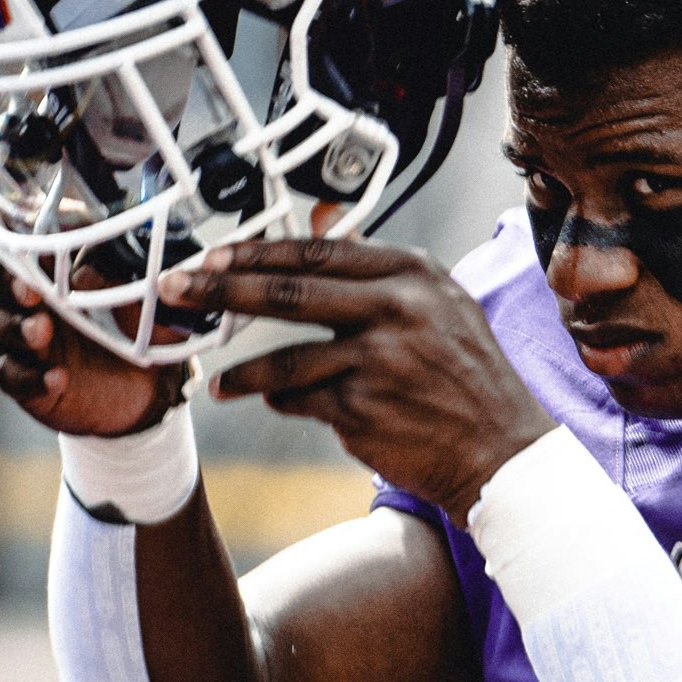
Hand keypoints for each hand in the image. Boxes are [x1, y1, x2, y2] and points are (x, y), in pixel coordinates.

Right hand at [0, 224, 186, 436]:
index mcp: (45, 264)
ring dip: (17, 326)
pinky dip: (31, 376)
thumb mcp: (139, 288)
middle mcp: (24, 297)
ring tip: (43, 331)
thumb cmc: (135, 322)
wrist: (146, 385)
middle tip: (31, 290)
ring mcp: (21, 339)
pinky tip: (58, 377)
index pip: (3, 239)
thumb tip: (91, 263)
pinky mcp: (26, 380)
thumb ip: (119, 267)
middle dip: (4, 279)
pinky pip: (12, 376)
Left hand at [160, 238, 553, 523]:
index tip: (216, 256)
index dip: (258, 253)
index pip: (317, 253)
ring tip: (218, 382)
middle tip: (178, 288)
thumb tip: (322, 227)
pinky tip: (279, 404)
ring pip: (285, 358)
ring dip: (243, 372)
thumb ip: (381, 273)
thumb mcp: (442, 307)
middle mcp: (395, 310)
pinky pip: (302, 401)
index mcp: (412, 274)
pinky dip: (285, 402)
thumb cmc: (468, 381)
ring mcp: (377, 361)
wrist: (502, 454)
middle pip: (287, 294)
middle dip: (222, 291)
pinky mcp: (362, 409)